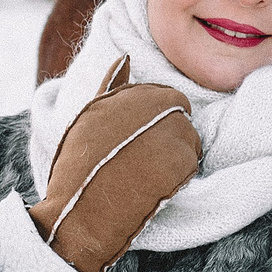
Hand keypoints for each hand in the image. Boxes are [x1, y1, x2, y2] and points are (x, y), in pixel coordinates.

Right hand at [29, 57, 202, 271]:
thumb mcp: (88, 119)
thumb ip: (111, 86)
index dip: (161, 120)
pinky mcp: (179, 161)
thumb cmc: (79, 169)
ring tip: (150, 174)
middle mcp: (149, 109)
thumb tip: (126, 57)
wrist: (79, 214)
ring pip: (190, 139)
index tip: (147, 140)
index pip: (168, 97)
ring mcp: (167, 134)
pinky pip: (192, 162)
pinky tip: (157, 186)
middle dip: (171, 138)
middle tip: (149, 161)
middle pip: (182, 117)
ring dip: (177, 156)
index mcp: (126, 95)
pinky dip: (180, 175)